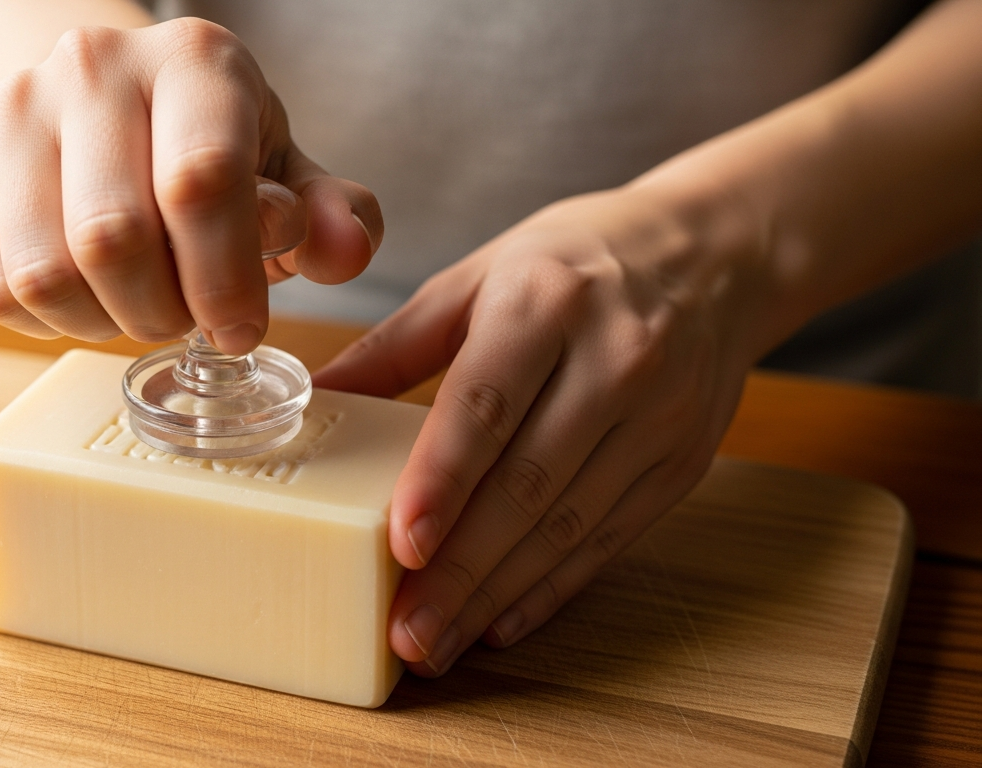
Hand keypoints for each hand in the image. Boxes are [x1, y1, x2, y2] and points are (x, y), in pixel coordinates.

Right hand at [0, 18, 381, 354]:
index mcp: (194, 60)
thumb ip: (331, 216)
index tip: (240, 329)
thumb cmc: (211, 147)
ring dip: (104, 322)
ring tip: (140, 304)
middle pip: (113, 236)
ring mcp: (14, 110)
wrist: (106, 104)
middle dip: (163, 311)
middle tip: (188, 317)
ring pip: (45, 272)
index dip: (224, 278)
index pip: (201, 179)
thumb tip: (343, 251)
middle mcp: (92, 67)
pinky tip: (89, 298)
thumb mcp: (289, 171)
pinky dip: (49, 322)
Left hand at [314, 186, 759, 675]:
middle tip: (405, 633)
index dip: (443, 480)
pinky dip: (551, 589)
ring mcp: (658, 419)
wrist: (717, 254)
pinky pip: (607, 539)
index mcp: (548, 301)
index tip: (402, 545)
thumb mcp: (479, 276)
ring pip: (567, 526)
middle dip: (461, 569)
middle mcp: (615, 361)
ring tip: (436, 643)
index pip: (488, 405)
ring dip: (496, 595)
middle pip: (528, 483)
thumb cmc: (575, 262)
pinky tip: (500, 623)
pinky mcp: (682, 465)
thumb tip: (313, 397)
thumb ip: (395, 345)